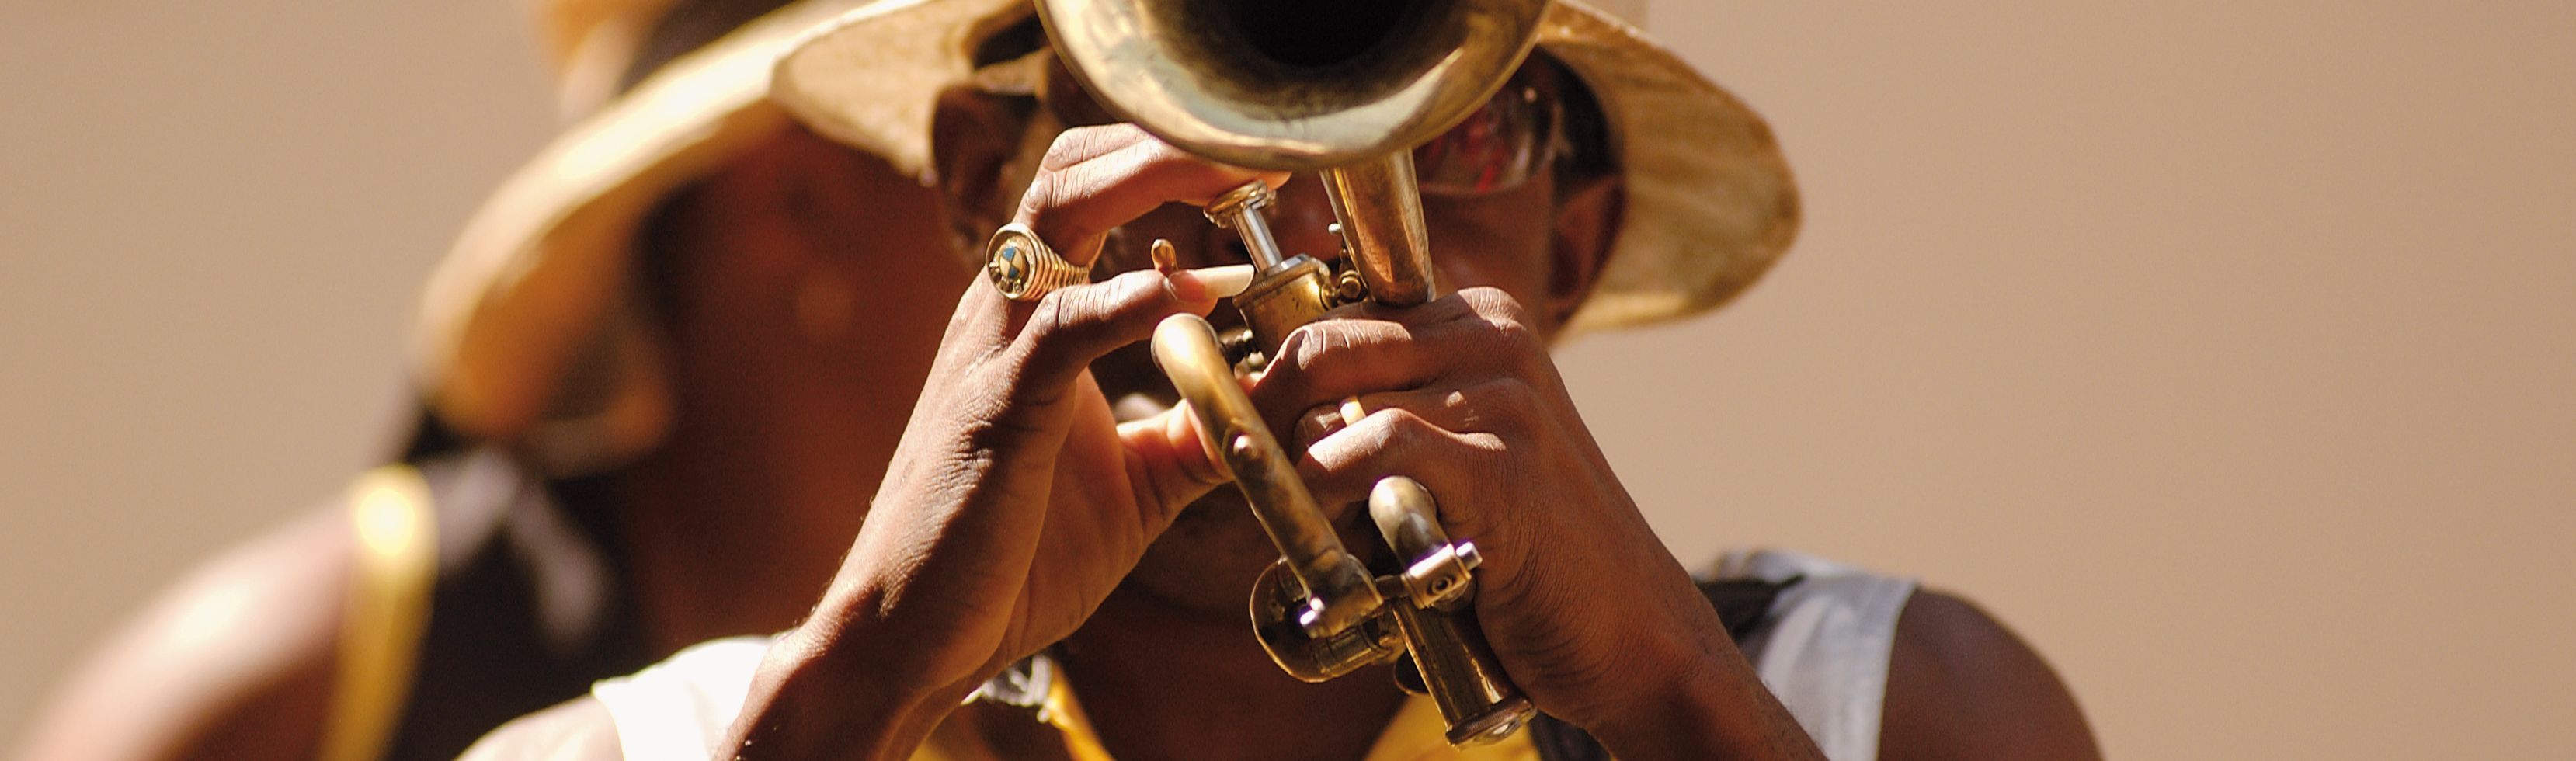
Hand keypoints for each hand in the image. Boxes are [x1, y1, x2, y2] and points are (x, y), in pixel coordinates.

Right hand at [724, 125, 1284, 758]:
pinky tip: (1204, 293)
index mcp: (1035, 318)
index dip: (1174, 165)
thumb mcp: (1137, 485)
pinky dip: (1139, 300)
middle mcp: (1006, 311)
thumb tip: (1285, 405)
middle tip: (1267, 150)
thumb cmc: (1007, 558)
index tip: (1268, 171)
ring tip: (1243, 178)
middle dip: (1169, 141)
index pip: (1093, 192)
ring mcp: (993, 349)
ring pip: (1061, 211)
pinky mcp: (995, 404)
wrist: (914, 635)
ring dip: (1155, 178)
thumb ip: (1202, 432)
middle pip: (1076, 168)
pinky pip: (1065, 324)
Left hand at [1252, 289, 1818, 756]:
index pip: (1334, 316)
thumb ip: (1389, 414)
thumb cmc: (1531, 552)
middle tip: (1242, 472)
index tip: (1239, 429)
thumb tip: (1269, 405)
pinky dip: (1329, 484)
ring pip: (1335, 393)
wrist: (1632, 632)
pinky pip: (1375, 447)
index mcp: (1483, 321)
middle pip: (1319, 343)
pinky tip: (1329, 528)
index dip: (1273, 376)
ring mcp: (1505, 398)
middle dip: (1262, 409)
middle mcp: (1496, 340)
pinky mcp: (1502, 467)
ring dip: (1290, 463)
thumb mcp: (1464, 454)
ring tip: (1288, 515)